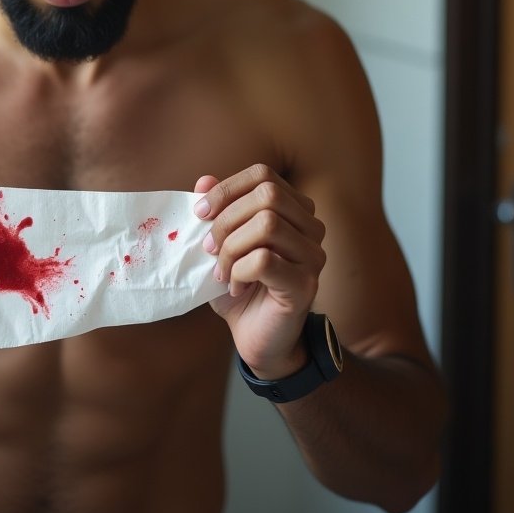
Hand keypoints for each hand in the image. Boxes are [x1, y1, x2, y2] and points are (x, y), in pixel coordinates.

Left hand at [194, 164, 325, 378]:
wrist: (256, 338)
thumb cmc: (239, 286)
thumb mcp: (221, 244)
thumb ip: (215, 212)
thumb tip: (202, 180)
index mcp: (294, 210)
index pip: (262, 175)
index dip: (227, 188)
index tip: (200, 213)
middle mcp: (311, 228)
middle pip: (267, 195)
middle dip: (226, 219)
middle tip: (209, 248)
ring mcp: (313, 256)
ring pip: (267, 224)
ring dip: (231, 247)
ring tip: (222, 270)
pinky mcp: (305, 285)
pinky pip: (264, 260)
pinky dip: (238, 271)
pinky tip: (234, 287)